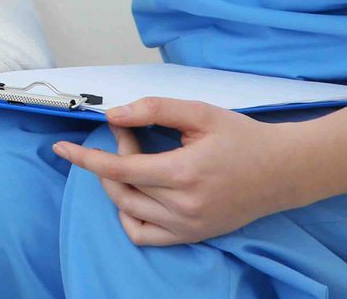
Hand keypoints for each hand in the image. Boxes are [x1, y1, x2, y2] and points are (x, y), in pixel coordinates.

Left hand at [53, 97, 308, 245]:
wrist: (284, 171)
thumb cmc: (242, 138)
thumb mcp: (199, 113)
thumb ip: (152, 110)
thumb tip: (112, 115)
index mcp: (184, 174)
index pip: (119, 169)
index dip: (86, 158)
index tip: (62, 147)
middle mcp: (184, 207)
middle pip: (120, 187)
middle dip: (109, 158)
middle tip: (127, 134)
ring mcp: (188, 227)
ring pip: (127, 210)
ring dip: (116, 182)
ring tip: (134, 158)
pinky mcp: (193, 236)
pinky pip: (144, 234)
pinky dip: (128, 215)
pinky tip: (134, 192)